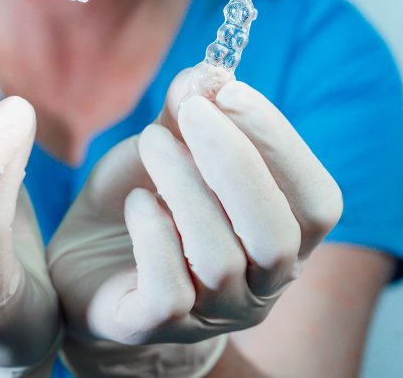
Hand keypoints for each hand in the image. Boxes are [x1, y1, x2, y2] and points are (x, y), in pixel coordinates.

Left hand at [47, 67, 341, 375]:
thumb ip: (190, 114)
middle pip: (277, 236)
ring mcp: (211, 315)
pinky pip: (170, 292)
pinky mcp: (156, 327)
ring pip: (220, 259)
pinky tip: (137, 203)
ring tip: (151, 143)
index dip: (280, 143)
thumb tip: (206, 74)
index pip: (317, 201)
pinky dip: (154, 236)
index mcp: (282, 239)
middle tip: (191, 111)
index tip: (231, 91)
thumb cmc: (144, 202)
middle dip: (237, 162)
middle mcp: (259, 286)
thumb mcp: (168, 148)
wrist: (85, 262)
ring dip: (185, 187)